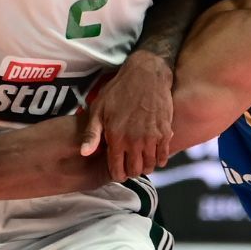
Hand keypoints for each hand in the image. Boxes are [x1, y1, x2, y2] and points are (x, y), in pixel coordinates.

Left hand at [81, 51, 174, 179]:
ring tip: (140, 159)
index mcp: (117, 138)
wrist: (146, 74)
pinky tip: (153, 152)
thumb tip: (84, 153)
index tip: (118, 171)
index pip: (118, 170)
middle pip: (135, 171)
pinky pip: (164, 156)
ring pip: (150, 166)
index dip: (117, 175)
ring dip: (145, 166)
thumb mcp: (98, 109)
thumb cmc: (119, 90)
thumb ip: (92, 134)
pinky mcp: (165, 132)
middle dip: (131, 171)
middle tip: (129, 165)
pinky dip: (159, 159)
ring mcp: (152, 138)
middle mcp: (135, 141)